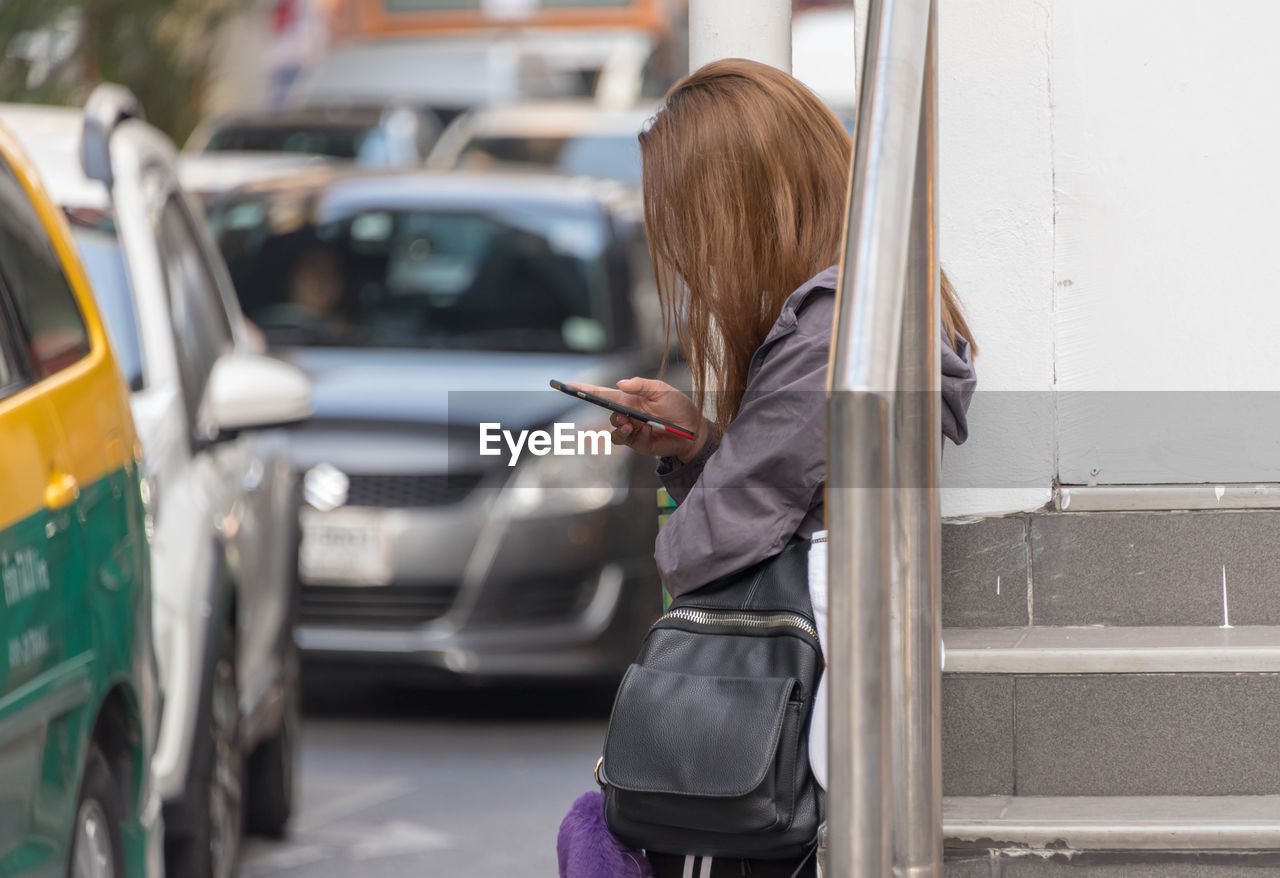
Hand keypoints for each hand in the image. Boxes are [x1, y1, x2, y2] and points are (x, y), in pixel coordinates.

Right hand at [567, 377, 709, 461]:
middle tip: (623, 415)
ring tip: (632, 424)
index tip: (569, 385)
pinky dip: (633, 435)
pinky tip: (646, 430)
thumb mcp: (662, 390)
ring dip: (620, 428)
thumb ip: (641, 385)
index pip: (603, 394)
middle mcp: (627, 414)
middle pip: (606, 414)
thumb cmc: (678, 407)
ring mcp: (631, 430)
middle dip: (610, 414)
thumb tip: (620, 384)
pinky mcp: (638, 443)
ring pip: (613, 431)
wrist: (693, 431)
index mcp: (630, 398)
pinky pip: (626, 441)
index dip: (585, 389)